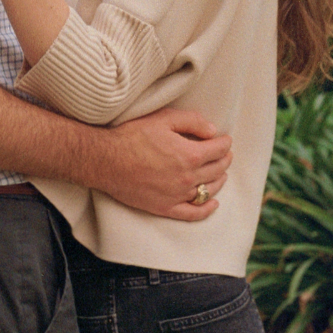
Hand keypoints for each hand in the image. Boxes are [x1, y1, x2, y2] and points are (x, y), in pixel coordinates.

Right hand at [93, 108, 232, 220]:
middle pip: (217, 170)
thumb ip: (192, 122)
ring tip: (220, 173)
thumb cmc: (133, 136)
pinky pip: (192, 213)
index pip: (219, 150)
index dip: (225, 143)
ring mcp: (177, 195)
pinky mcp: (165, 208)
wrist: (107, 160)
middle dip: (225, 160)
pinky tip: (212, 203)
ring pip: (209, 191)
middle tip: (225, 153)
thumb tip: (213, 131)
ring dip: (219, 180)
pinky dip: (206, 209)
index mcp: (190, 155)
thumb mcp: (164, 118)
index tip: (225, 139)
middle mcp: (187, 178)